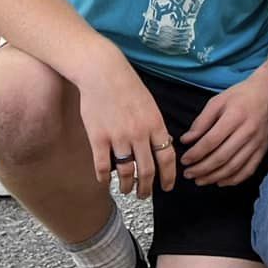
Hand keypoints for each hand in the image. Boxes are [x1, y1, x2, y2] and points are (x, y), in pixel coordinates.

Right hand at [73, 54, 175, 197]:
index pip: (167, 158)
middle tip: (144, 195)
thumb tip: (165, 145)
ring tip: (126, 191)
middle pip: (147, 171)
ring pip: (126, 173)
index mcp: (155, 125)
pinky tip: (105, 181)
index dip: (168, 177)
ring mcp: (118, 137)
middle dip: (147, 188)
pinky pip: (103, 166)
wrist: (102, 72)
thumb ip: (156, 127)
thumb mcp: (150, 105)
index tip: (167, 188)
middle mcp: (139, 134)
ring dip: (127, 187)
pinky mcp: (98, 138)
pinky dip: (105, 178)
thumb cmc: (127, 86)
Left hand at [176, 66, 267, 186]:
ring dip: (214, 177)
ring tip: (200, 180)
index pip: (211, 141)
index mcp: (234, 117)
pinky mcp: (264, 150)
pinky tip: (220, 181)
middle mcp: (247, 132)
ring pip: (233, 167)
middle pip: (221, 157)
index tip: (184, 160)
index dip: (195, 153)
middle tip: (188, 174)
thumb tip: (186, 140)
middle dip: (201, 169)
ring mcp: (257, 143)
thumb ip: (201, 121)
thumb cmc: (242, 95)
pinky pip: (248, 170)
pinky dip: (233, 180)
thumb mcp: (218, 100)